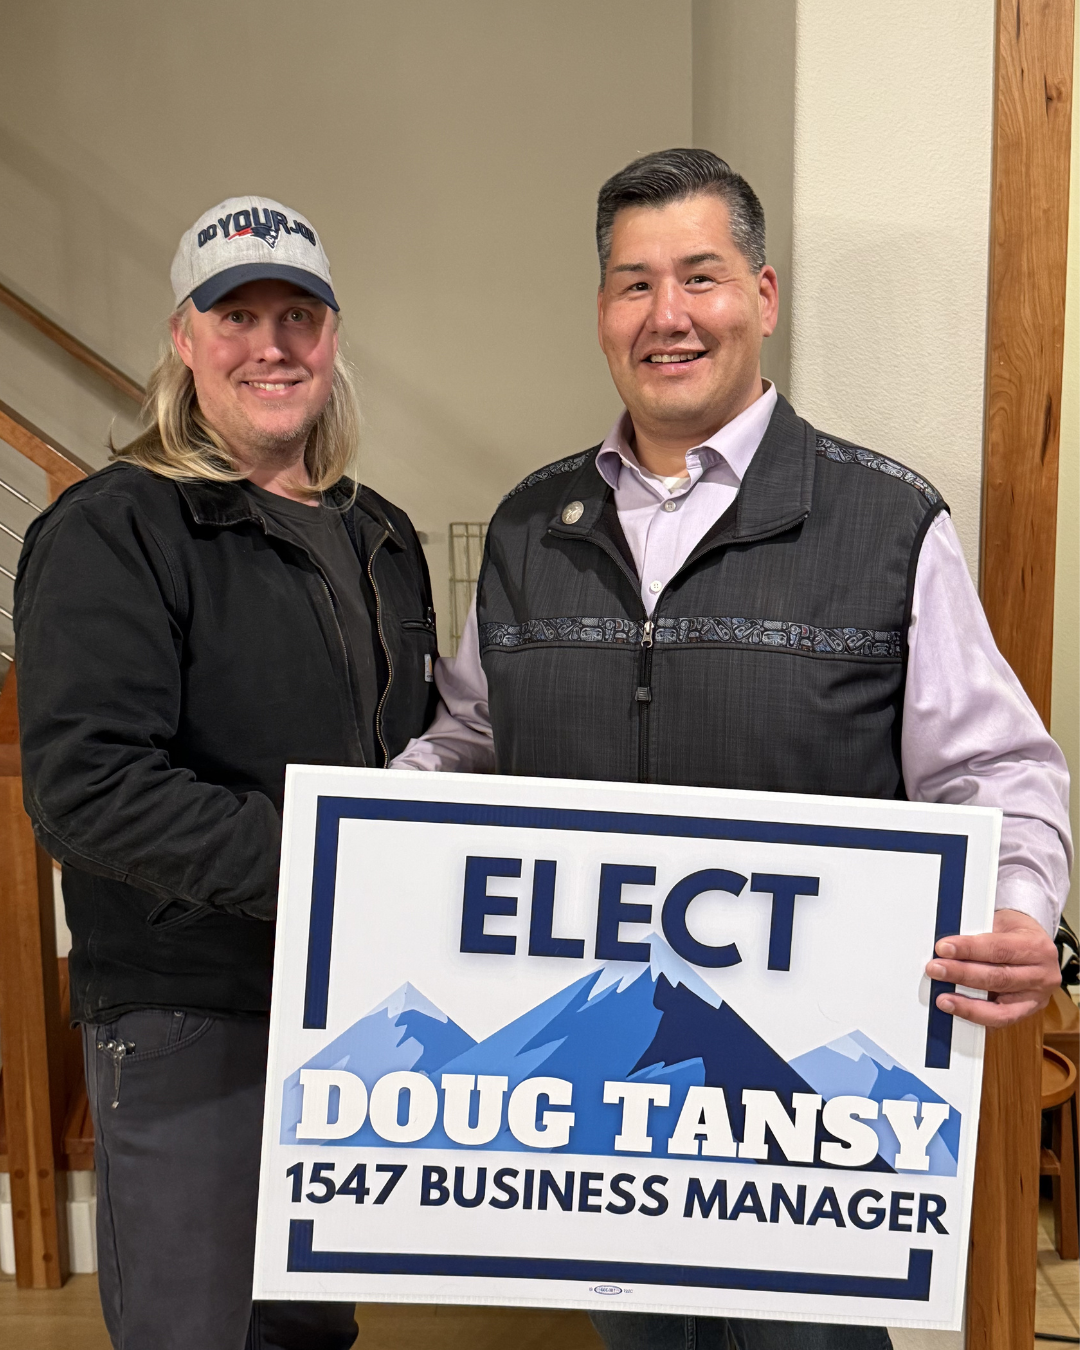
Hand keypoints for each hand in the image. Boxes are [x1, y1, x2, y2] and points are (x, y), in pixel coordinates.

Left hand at [925, 908, 1059, 1026]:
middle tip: (935, 969)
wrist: (1035, 946)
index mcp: (1036, 946)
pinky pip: (1001, 1020)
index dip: (969, 949)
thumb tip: (945, 946)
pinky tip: (958, 1011)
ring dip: (967, 1004)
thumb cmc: (1013, 931)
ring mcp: (1037, 997)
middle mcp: (1042, 974)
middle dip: (962, 974)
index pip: (999, 949)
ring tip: (943, 999)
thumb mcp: (1001, 921)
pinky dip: (977, 1017)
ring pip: (1001, 1007)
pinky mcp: (1028, 1012)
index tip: (943, 948)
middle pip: (998, 978)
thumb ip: (978, 933)